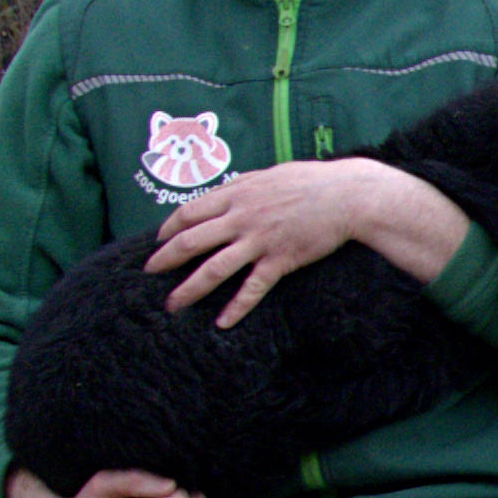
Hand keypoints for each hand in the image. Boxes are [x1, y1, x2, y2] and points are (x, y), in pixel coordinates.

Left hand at [151, 158, 456, 325]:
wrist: (348, 196)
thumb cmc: (312, 181)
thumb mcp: (270, 174)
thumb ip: (244, 185)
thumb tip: (226, 192)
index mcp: (236, 195)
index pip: (189, 212)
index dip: (169, 227)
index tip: (159, 240)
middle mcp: (241, 218)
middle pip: (191, 241)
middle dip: (165, 260)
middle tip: (149, 273)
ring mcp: (259, 241)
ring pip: (214, 269)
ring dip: (189, 289)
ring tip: (172, 305)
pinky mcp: (280, 260)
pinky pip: (253, 288)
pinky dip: (237, 307)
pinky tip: (223, 322)